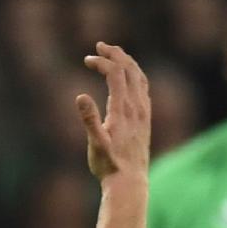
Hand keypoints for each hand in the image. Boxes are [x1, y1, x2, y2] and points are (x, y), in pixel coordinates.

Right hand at [75, 41, 151, 183]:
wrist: (130, 182)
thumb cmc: (109, 165)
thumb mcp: (95, 144)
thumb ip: (89, 119)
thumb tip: (80, 96)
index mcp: (122, 109)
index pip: (116, 74)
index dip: (102, 62)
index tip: (87, 59)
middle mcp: (136, 107)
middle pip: (130, 69)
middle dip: (115, 54)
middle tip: (100, 45)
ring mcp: (143, 112)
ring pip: (139, 77)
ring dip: (127, 62)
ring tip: (114, 54)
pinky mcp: (146, 119)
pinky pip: (144, 88)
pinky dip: (135, 75)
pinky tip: (129, 77)